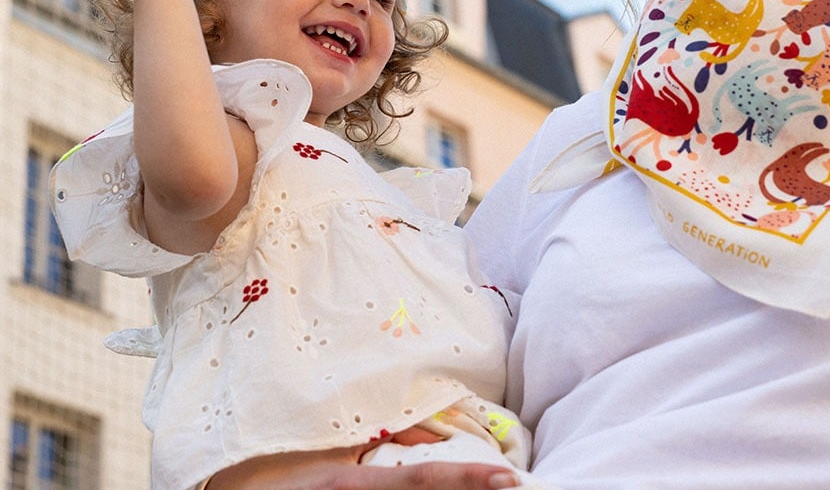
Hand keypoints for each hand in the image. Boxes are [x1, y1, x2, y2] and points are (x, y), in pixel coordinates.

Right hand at [204, 447, 519, 489]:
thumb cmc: (273, 460)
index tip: (510, 479)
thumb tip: (430, 436)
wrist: (223, 489)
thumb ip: (382, 438)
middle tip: (514, 487)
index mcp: (350, 488)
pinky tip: (450, 489)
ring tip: (488, 487)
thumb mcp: (328, 445)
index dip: (468, 482)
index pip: (421, 483)